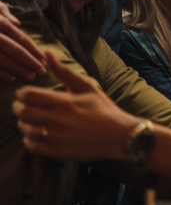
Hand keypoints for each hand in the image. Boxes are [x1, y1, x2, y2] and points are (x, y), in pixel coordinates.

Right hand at [0, 1, 45, 82]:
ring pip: (3, 59)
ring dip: (18, 69)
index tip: (44, 59)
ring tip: (31, 77)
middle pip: (15, 50)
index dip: (33, 50)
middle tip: (42, 72)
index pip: (21, 38)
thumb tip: (18, 23)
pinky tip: (11, 79)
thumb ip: (3, 12)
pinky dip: (0, 73)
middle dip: (30, 62)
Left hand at [13, 51, 137, 161]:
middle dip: (19, 107)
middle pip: (24, 112)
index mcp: (65, 102)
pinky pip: (32, 146)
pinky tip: (38, 133)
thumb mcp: (86, 87)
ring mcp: (58, 137)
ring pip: (26, 129)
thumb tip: (47, 53)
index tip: (26, 94)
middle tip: (25, 106)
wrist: (118, 135)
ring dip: (24, 123)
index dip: (22, 93)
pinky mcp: (58, 151)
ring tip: (32, 119)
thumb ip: (64, 72)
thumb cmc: (102, 108)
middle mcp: (59, 120)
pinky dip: (30, 139)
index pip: (29, 95)